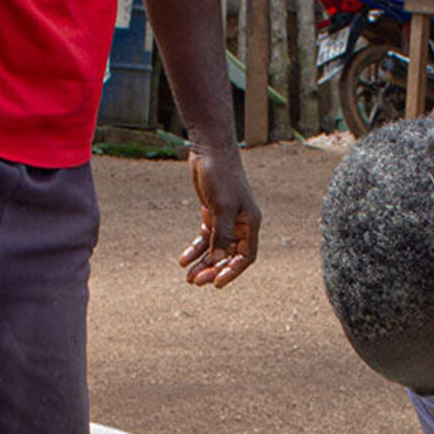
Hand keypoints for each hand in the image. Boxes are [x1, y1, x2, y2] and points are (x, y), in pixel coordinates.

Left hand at [178, 146, 258, 286]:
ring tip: (188, 277)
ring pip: (215, 249)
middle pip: (229, 256)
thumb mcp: (221, 207)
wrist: (210, 149)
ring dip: (202, 263)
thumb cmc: (221, 175)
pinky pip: (205, 237)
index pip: (246, 257)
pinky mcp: (212, 213)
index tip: (217, 283)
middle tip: (197, 282)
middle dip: (213, 269)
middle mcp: (241, 224)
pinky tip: (183, 259)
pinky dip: (195, 248)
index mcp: (251, 224)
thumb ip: (221, 234)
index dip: (232, 271)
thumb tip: (219, 258)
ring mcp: (226, 219)